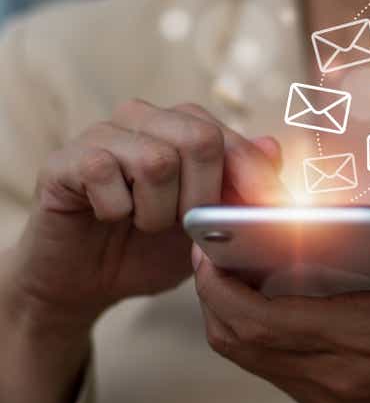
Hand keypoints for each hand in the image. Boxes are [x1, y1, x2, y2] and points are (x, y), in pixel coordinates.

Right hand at [4, 99, 284, 331]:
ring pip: (156, 160)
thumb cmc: (151, 248)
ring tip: (145, 223)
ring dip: (158, 210)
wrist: (87, 283)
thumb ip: (239, 189)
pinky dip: (115, 209)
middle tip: (185, 225)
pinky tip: (110, 218)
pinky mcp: (64, 159)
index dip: (252, 178)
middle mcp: (145, 119)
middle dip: (203, 196)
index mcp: (183, 127)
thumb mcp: (208, 226)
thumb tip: (273, 146)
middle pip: (200, 138)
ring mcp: (102, 134)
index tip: (266, 214)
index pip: (229, 138)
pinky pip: (102, 172)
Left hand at [194, 232, 369, 402]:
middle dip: (211, 291)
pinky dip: (248, 328)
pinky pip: (266, 363)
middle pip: (240, 338)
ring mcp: (331, 391)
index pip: (264, 319)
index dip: (222, 283)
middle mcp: (339, 375)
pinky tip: (262, 293)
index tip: (208, 242)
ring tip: (228, 262)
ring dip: (225, 310)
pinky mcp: (330, 397)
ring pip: (247, 353)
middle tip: (210, 242)